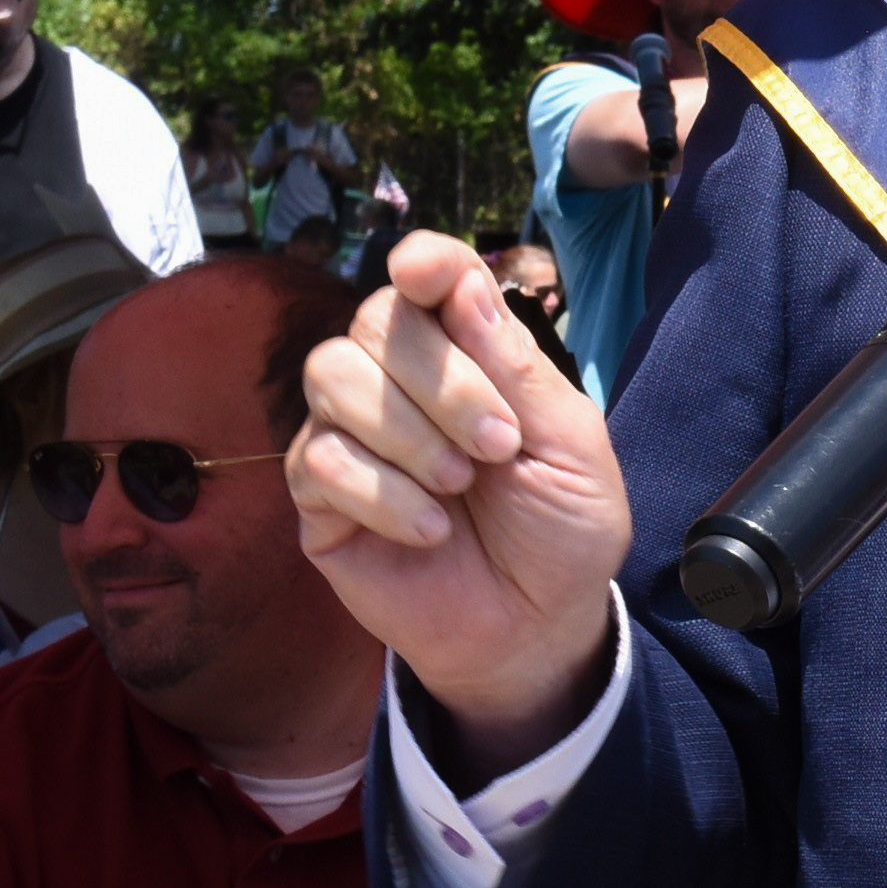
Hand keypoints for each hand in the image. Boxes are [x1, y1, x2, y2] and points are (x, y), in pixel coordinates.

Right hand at [290, 230, 631, 768]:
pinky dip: (383, 494)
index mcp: (471, 355)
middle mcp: (401, 381)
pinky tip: (430, 529)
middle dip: (444, 381)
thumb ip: (514, 366)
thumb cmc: (559, 529)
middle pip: (375, 320)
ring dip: (406, 431)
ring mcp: (351, 434)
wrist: (538, 624)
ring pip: (331, 375)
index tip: (424, 274)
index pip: (428, 279)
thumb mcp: (569, 445)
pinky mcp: (319, 497)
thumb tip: (459, 282)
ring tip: (460, 485)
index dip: (423, 263)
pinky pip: (317, 459)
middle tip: (498, 446)